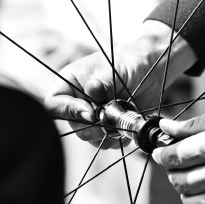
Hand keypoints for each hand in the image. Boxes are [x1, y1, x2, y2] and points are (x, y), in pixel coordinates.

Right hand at [43, 22, 192, 145]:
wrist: (150, 70)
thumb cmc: (128, 61)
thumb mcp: (114, 68)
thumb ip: (102, 83)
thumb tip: (91, 91)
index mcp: (70, 82)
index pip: (54, 104)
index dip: (68, 111)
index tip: (90, 113)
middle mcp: (77, 101)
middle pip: (71, 124)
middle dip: (92, 125)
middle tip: (110, 118)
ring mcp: (90, 115)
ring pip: (87, 136)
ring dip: (105, 131)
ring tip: (122, 115)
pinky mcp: (104, 126)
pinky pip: (103, 142)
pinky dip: (115, 137)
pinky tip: (125, 123)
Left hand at [153, 96, 204, 203]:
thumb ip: (195, 123)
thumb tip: (167, 127)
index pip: (174, 157)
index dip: (161, 154)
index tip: (160, 151)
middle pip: (179, 180)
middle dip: (171, 170)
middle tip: (176, 162)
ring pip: (192, 203)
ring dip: (185, 191)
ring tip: (191, 178)